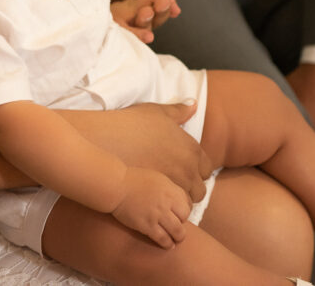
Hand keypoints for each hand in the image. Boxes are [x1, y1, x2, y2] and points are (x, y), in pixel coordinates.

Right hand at [61, 101, 212, 202]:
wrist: (107, 142)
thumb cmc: (131, 124)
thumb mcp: (156, 112)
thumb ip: (178, 111)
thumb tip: (194, 104)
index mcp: (191, 148)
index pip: (207, 169)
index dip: (196, 171)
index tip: (184, 171)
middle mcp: (188, 168)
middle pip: (200, 190)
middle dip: (190, 189)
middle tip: (175, 185)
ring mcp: (175, 184)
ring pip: (188, 203)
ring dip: (180, 201)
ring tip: (165, 195)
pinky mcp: (160, 197)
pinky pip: (172, 210)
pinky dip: (167, 208)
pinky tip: (155, 200)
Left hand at [106, 0, 187, 34]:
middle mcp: (144, 9)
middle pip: (163, 9)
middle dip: (164, 5)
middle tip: (163, 1)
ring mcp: (132, 23)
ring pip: (149, 24)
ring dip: (150, 19)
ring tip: (146, 13)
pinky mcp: (118, 34)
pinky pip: (131, 37)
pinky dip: (138, 36)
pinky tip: (146, 37)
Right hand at [111, 167, 190, 248]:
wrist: (115, 186)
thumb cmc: (132, 180)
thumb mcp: (156, 178)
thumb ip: (168, 188)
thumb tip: (175, 199)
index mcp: (169, 189)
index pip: (187, 204)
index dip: (184, 211)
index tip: (179, 215)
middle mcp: (166, 202)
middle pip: (184, 217)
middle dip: (182, 223)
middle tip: (177, 226)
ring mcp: (157, 214)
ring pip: (177, 231)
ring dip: (178, 237)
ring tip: (176, 239)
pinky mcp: (147, 225)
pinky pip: (163, 239)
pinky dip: (167, 244)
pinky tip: (167, 245)